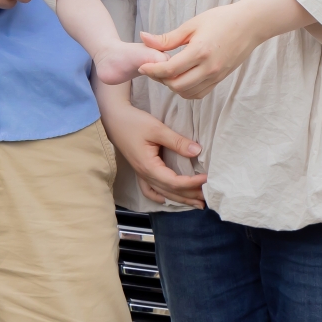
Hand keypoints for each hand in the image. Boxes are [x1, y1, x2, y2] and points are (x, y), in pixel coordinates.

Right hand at [95, 85, 208, 207]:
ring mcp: (141, 174)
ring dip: (180, 199)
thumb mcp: (157, 128)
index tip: (207, 179)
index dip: (192, 183)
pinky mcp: (139, 170)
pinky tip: (167, 200)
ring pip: (163, 193)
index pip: (175, 182)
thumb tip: (197, 151)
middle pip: (171, 192)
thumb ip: (177, 141)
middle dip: (190, 196)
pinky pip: (149, 190)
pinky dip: (159, 197)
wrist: (113, 118)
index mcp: (149, 167)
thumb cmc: (133, 122)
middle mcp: (145, 175)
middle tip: (208, 197)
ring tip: (196, 203)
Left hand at [140, 0, 311, 100]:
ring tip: (166, 73)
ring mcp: (216, 76)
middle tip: (153, 69)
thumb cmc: (221, 19)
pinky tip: (181, 78)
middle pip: (176, 85)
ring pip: (187, 93)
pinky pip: (199, 93)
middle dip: (160, 80)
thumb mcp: (192, 25)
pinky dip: (186, 91)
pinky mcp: (220, 79)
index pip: (170, 70)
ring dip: (173, 86)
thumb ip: (168, 38)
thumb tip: (144, 38)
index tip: (142, 67)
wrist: (250, 25)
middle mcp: (209, 68)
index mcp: (200, 51)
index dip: (152, 71)